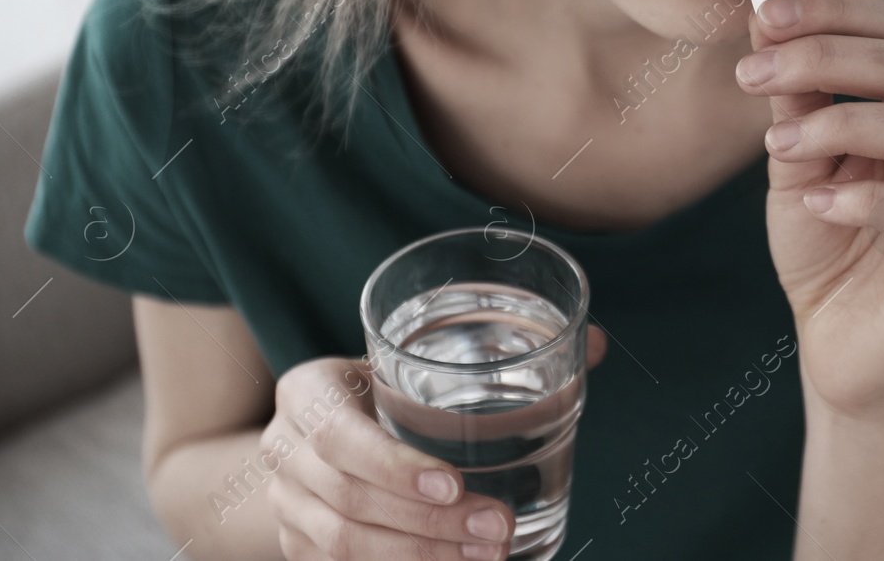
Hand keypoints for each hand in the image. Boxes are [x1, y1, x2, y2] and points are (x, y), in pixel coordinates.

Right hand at [265, 329, 607, 558]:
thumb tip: (597, 344)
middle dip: (429, 525)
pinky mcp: (298, 549)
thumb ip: (497, 351)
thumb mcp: (415, 359)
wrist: (308, 431)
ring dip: (420, 559)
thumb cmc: (382, 386)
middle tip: (498, 529)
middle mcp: (286, 452)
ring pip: (344, 548)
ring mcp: (287, 508)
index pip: (340, 435)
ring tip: (488, 559)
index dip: (394, 466)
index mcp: (309, 393)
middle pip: (350, 500)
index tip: (455, 485)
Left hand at [736, 0, 883, 416]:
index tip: (765, 13)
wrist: (835, 350)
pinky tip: (818, 204)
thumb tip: (764, 16)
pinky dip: (872, 200)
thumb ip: (794, 97)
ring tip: (780, 143)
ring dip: (849, 123)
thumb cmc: (824, 250)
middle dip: (831, 57)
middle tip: (754, 72)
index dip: (839, 12)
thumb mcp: (797, 163)